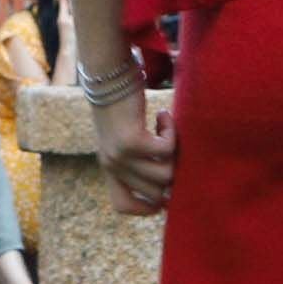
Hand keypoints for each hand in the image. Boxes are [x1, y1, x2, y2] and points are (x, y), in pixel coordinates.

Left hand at [94, 85, 174, 214]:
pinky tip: (164, 117)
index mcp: (108, 167)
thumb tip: (170, 182)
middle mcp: (112, 165)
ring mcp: (120, 156)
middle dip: (171, 169)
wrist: (107, 75)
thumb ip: (137, 158)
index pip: (122, 205)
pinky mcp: (132, 141)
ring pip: (166, 174)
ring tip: (164, 128)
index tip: (162, 194)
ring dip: (174, 151)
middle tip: (169, 145)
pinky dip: (172, 132)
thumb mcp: (124, 135)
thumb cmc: (120, 102)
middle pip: (156, 192)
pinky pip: (167, 150)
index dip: (145, 208)